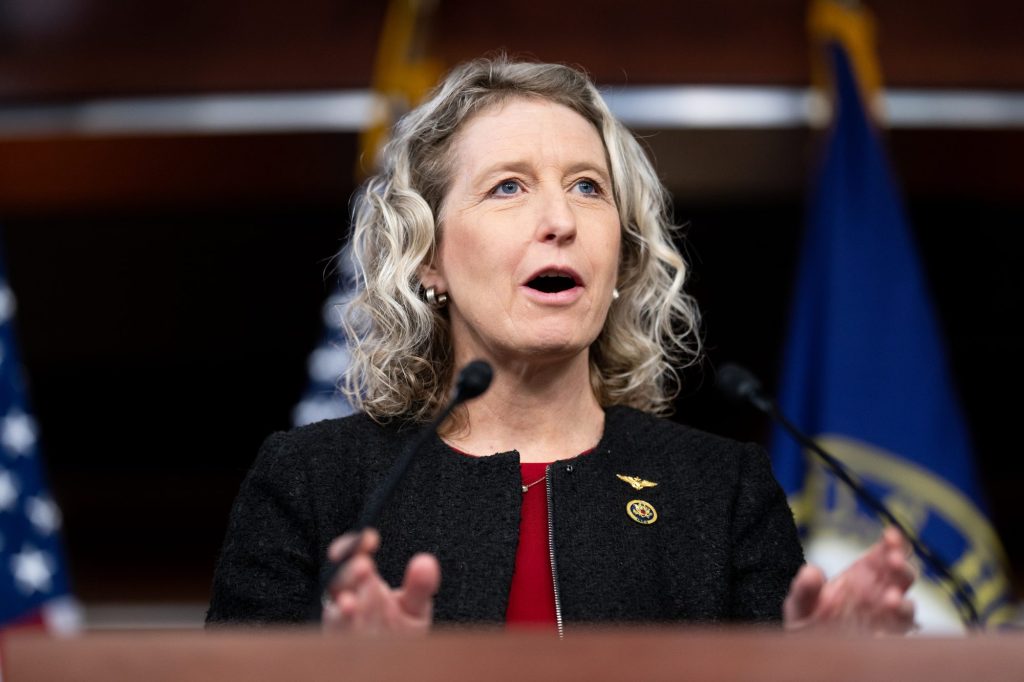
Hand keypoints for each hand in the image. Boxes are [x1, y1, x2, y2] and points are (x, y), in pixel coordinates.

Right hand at [322, 528, 440, 634]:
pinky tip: (351, 618)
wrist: (394, 661)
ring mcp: (343, 623)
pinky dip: (342, 628)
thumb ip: (420, 586)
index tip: (371, 539)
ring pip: (334, 610)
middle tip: (365, 566)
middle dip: (349, 571)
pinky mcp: (342, 643)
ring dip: (342, 605)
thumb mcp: (414, 607)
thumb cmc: (399, 631)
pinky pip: (338, 635)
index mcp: (364, 583)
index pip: (352, 556)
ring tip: (350, 601)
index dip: (356, 545)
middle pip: (339, 579)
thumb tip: (427, 562)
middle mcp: (349, 599)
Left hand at [783, 527, 915, 633]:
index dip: (892, 543)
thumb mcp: (799, 603)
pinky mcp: (883, 642)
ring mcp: (883, 619)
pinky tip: (882, 634)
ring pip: (905, 607)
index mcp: (862, 575)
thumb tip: (812, 571)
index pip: (884, 553)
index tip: (891, 535)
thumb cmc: (806, 622)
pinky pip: (895, 638)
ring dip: (902, 602)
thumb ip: (804, 588)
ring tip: (890, 599)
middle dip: (901, 566)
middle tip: (893, 561)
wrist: (806, 652)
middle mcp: (878, 594)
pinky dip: (893, 635)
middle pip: (901, 576)